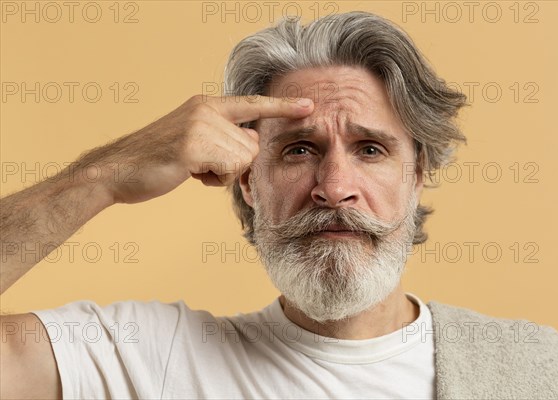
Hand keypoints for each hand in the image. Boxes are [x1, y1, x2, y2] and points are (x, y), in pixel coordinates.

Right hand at [75, 95, 313, 203]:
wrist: (117, 170)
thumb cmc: (157, 161)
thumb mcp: (194, 139)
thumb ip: (223, 136)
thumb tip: (250, 142)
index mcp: (207, 105)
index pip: (252, 104)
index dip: (282, 106)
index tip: (309, 105)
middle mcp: (207, 109)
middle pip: (251, 146)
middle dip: (233, 165)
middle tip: (201, 166)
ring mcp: (201, 124)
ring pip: (242, 160)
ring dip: (221, 174)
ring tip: (191, 168)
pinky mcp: (195, 144)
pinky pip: (228, 170)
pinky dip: (213, 180)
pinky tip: (189, 173)